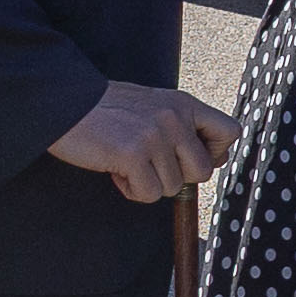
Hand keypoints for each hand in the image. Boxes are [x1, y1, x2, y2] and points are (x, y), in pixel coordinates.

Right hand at [45, 80, 231, 202]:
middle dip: (177, 178)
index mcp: (183, 104)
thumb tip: (208, 161)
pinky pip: (149, 194)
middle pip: (202, 171)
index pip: (230, 132)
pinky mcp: (133, 155)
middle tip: (151, 166)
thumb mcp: (153, 105)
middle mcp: (175, 118)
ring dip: (148, 183)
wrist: (64, 102)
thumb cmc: (106, 109)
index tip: (190, 158)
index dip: (215, 154)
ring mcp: (155, 136)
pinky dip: (131, 190)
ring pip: (172, 187)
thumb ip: (180, 126)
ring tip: (126, 162)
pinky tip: (116, 170)